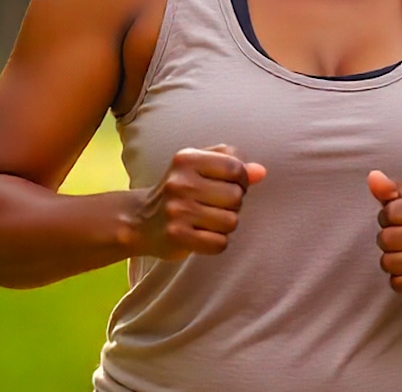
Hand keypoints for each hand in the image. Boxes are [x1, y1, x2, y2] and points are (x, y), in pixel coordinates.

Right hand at [136, 144, 265, 258]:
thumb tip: (261, 172)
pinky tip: (203, 236)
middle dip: (233, 204)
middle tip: (216, 206)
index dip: (242, 180)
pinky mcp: (176, 236)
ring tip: (209, 221)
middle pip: (235, 197)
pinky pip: (219, 243)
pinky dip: (217, 243)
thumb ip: (233, 164)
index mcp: (187, 159)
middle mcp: (180, 183)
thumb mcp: (201, 167)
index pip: (236, 168)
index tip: (232, 186)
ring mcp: (176, 210)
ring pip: (230, 221)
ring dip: (226, 225)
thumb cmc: (180, 190)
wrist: (139, 220)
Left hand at [367, 170, 401, 300]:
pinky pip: (396, 282)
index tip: (400, 222)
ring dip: (392, 261)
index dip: (387, 218)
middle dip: (388, 241)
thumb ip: (394, 189)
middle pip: (386, 238)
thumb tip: (372, 177)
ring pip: (388, 262)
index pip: (389, 212)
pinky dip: (399, 279)